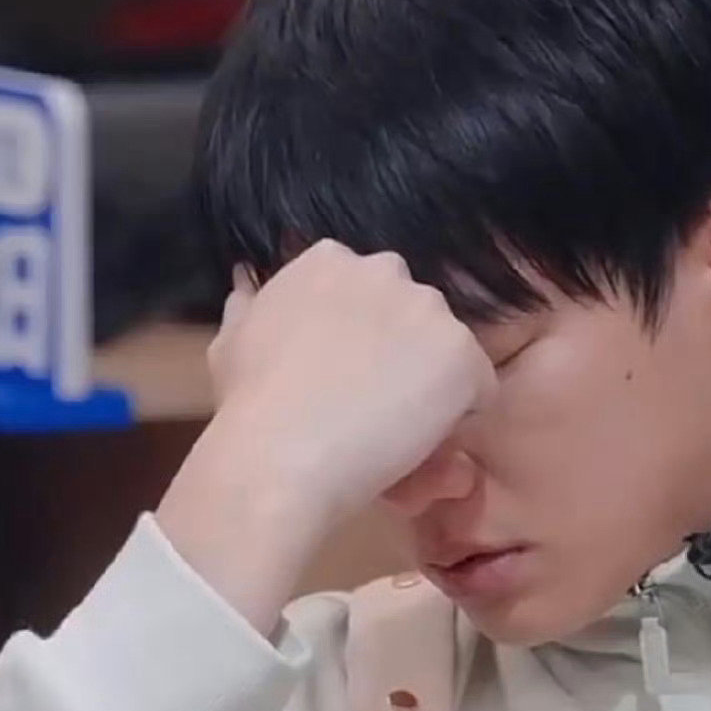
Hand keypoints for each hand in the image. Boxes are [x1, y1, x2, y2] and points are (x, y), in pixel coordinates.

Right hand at [156, 240, 496, 630]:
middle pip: (413, 312)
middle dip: (402, 350)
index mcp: (330, 259)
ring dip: (430, 383)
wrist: (281, 451)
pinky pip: (478, 390)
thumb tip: (246, 280)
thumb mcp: (232, 341)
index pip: (368, 287)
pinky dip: (458, 418)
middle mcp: (385, 270)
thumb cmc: (248, 404)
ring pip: (447, 350)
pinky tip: (419, 441)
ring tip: (394, 427)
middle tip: (373, 401)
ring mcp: (429, 309)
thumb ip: (250, 306)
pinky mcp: (462, 353)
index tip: (344, 369)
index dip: (363, 333)